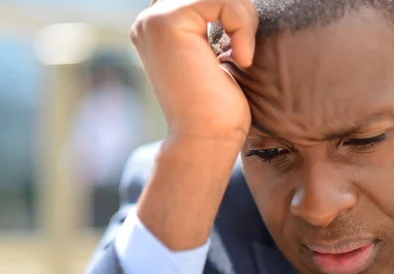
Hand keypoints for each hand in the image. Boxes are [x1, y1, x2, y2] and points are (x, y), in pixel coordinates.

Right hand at [131, 0, 257, 141]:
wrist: (206, 140)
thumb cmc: (219, 110)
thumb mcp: (219, 55)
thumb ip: (217, 25)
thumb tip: (236, 4)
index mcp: (159, 29)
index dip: (229, 11)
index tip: (239, 48)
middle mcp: (150, 21)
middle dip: (237, 10)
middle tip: (243, 49)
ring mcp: (154, 20)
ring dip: (242, 16)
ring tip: (243, 55)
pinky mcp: (168, 22)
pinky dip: (242, 25)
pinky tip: (242, 59)